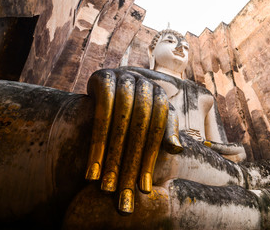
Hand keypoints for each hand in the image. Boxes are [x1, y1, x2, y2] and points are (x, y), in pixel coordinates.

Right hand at [84, 69, 181, 213]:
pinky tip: (93, 166)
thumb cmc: (134, 107)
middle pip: (140, 129)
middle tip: (122, 193)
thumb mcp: (153, 119)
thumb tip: (177, 149)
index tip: (144, 189)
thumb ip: (165, 131)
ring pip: (121, 123)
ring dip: (113, 156)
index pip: (158, 131)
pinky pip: (102, 112)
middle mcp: (146, 85)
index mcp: (160, 96)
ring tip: (106, 186)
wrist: (109, 83)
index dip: (150, 160)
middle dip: (131, 163)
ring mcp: (125, 79)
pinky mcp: (104, 77)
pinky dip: (98, 140)